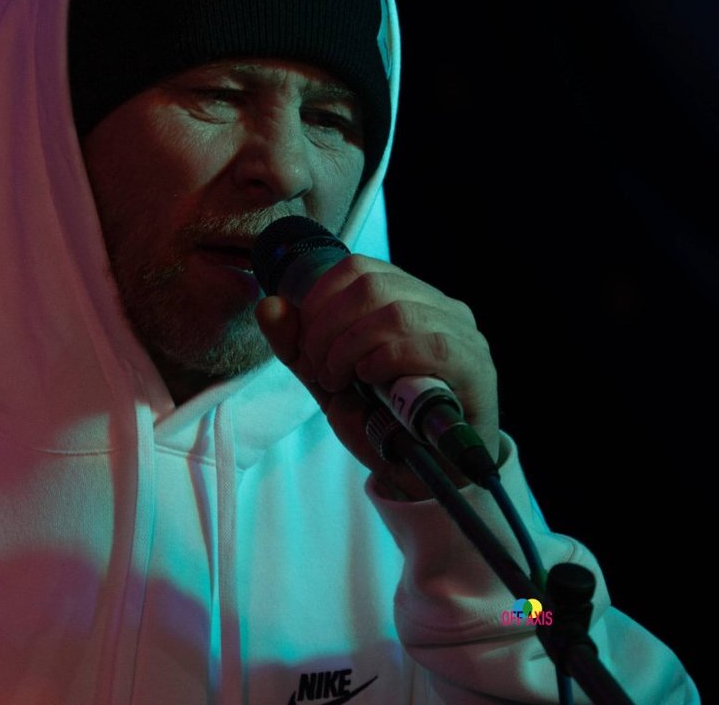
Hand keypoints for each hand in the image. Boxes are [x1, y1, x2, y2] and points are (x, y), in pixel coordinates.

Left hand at [255, 255, 498, 499]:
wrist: (429, 476)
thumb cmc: (383, 420)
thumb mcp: (329, 380)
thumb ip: (297, 345)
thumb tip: (268, 305)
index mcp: (404, 296)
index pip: (356, 268)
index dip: (319, 299)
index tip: (304, 341)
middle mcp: (437, 305)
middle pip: (371, 286)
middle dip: (328, 327)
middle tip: (318, 368)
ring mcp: (462, 333)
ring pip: (396, 312)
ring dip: (351, 347)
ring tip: (338, 380)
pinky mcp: (476, 367)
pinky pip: (430, 345)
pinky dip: (387, 360)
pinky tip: (369, 380)